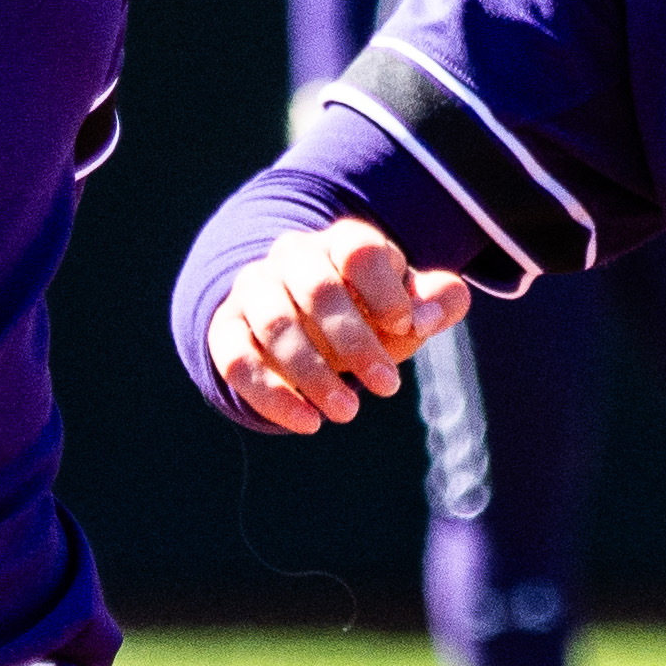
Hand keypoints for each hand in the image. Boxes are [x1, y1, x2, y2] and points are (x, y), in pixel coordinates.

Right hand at [207, 221, 471, 434]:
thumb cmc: (369, 313)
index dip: (385, 292)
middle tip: (388, 387)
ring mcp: (253, 290)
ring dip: (313, 373)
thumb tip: (427, 317)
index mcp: (341, 242)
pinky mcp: (226, 329)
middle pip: (317, 289)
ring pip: (275, 325)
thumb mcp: (407, 307)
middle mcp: (292, 256)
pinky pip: (236, 359)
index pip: (359, 250)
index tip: (407, 327)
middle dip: (355, 342)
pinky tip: (307, 422)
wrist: (305, 322)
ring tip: (347, 412)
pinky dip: (270, 395)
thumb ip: (438, 302)